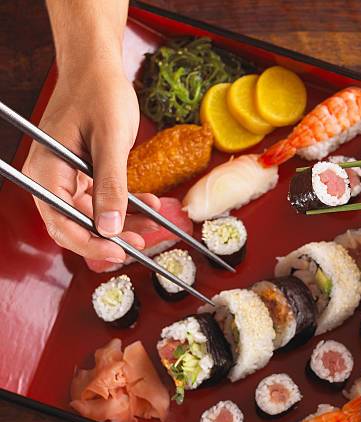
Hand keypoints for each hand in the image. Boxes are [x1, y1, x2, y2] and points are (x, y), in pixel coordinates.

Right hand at [22, 64, 159, 263]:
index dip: (89, 244)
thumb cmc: (99, 93)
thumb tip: (110, 227)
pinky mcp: (86, 173)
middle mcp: (53, 178)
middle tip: (140, 243)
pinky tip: (151, 205)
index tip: (118, 252)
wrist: (100, 68)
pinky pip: (105, 199)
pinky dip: (127, 205)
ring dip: (124, 223)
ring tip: (152, 225)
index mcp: (46, 170)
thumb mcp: (110, 141)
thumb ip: (111, 185)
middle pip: (76, 224)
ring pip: (94, 215)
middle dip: (110, 238)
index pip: (60, 222)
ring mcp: (69, 176)